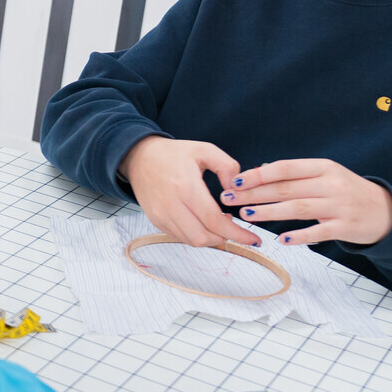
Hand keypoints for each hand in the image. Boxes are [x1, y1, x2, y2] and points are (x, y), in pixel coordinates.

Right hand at [119, 135, 252, 248]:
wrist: (138, 157)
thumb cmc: (173, 153)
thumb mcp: (205, 150)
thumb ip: (228, 167)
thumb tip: (236, 191)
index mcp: (186, 186)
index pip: (214, 220)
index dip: (237, 233)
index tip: (253, 238)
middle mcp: (171, 205)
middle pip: (203, 237)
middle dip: (225, 238)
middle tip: (234, 227)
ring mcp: (161, 215)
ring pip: (192, 241)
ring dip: (211, 238)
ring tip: (218, 223)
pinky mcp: (156, 221)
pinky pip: (181, 237)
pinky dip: (197, 235)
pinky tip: (202, 223)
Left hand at [219, 158, 391, 246]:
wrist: (387, 211)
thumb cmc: (347, 192)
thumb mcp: (326, 176)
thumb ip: (296, 175)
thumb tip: (259, 170)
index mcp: (323, 168)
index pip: (285, 168)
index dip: (258, 175)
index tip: (235, 181)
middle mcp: (331, 184)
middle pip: (286, 188)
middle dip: (254, 194)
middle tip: (229, 199)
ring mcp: (340, 206)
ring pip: (298, 208)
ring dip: (270, 212)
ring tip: (246, 215)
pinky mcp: (346, 227)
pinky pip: (319, 232)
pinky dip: (299, 236)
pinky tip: (281, 239)